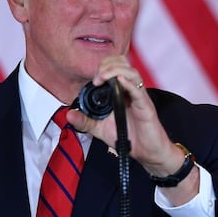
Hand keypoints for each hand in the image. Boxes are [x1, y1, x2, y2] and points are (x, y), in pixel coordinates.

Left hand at [66, 55, 199, 203]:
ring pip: (132, 73)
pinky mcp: (146, 107)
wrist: (148, 153)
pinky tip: (119, 81)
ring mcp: (140, 97)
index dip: (103, 66)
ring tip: (103, 77)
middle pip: (124, 63)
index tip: (93, 80)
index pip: (115, 66)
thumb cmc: (129, 138)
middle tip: (98, 79)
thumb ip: (86, 122)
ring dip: (115, 71)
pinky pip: (138, 91)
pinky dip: (129, 83)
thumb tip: (69, 115)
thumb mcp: (101, 129)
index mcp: (122, 91)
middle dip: (108, 65)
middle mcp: (132, 90)